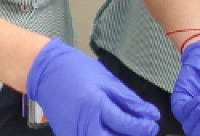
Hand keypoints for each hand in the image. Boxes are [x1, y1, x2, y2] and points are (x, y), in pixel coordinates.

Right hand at [26, 39, 159, 135]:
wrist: (45, 73)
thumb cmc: (76, 71)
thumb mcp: (106, 79)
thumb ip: (129, 100)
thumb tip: (151, 114)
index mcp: (96, 105)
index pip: (127, 125)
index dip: (144, 127)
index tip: (154, 124)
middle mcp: (84, 124)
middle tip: (144, 131)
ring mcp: (74, 135)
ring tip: (127, 131)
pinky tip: (110, 131)